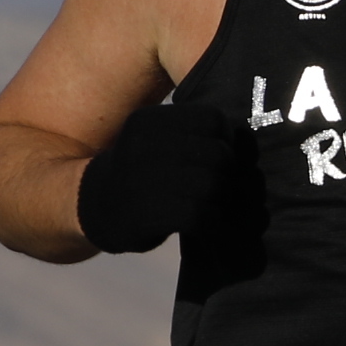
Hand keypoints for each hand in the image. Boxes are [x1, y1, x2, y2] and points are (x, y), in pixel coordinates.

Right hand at [75, 101, 243, 253]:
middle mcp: (142, 145)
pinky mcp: (147, 214)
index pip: (213, 118)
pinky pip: (202, 215)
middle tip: (228, 189)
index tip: (224, 157)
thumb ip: (195, 135)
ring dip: (226, 201)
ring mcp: (142, 179)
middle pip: (219, 154)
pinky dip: (214, 224)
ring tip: (220, 208)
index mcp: (149, 121)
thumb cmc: (144, 174)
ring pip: (213, 184)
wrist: (97, 209)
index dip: (229, 140)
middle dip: (232, 175)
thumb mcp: (158, 140)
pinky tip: (208, 227)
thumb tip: (249, 140)